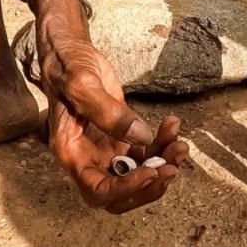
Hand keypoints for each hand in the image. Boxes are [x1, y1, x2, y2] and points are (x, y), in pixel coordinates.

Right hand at [38, 26, 188, 213]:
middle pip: (121, 195)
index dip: (125, 189)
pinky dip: (163, 145)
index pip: (98, 191)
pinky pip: (146, 152)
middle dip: (150, 185)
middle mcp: (88, 159)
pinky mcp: (121, 138)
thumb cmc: (67, 66)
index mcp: (71, 154)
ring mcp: (106, 151)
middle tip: (172, 166)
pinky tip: (172, 125)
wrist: (70, 51)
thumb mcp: (82, 84)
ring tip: (180, 144)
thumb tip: (141, 137)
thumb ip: (107, 112)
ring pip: (139, 174)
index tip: (150, 172)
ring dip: (163, 165)